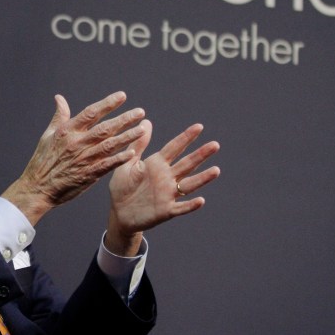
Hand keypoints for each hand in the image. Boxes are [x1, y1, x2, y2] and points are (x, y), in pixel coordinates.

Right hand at [2, 92, 146, 225]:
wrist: (37, 187)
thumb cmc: (42, 160)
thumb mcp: (48, 135)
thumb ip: (59, 116)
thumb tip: (59, 98)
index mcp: (67, 131)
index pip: (91, 113)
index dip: (107, 103)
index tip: (122, 96)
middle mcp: (77, 143)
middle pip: (105, 128)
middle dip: (124, 119)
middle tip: (140, 112)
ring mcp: (83, 159)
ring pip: (109, 145)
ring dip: (127, 137)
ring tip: (142, 129)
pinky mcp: (88, 174)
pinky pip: (107, 165)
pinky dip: (119, 158)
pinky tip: (132, 152)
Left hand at [105, 121, 220, 255]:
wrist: (119, 213)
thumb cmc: (122, 187)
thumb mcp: (127, 164)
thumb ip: (138, 145)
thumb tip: (146, 121)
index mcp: (156, 164)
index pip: (174, 148)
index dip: (186, 138)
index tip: (199, 127)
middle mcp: (166, 177)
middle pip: (186, 164)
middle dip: (200, 154)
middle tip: (215, 145)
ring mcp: (168, 194)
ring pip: (188, 185)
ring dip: (202, 178)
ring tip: (216, 170)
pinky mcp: (165, 211)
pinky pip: (180, 208)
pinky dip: (190, 205)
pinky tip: (201, 201)